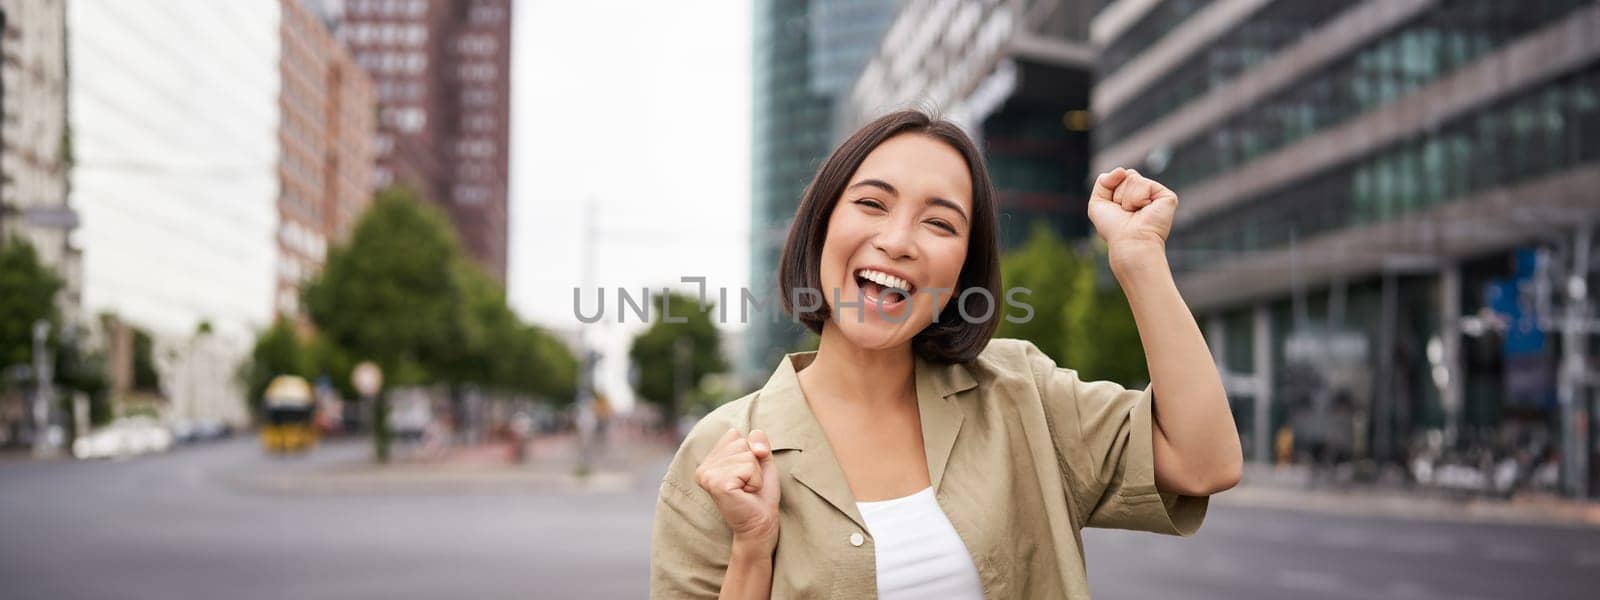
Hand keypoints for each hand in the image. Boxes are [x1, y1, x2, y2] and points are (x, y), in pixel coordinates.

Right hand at [694, 428, 780, 551]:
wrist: (761, 522)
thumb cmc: (760, 492)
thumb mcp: (761, 459)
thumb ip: (758, 440)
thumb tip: (755, 447)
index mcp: (709, 460)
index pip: (735, 435)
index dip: (750, 453)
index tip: (745, 475)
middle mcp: (703, 467)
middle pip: (741, 442)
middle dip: (753, 463)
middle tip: (747, 484)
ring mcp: (707, 474)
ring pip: (746, 454)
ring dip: (755, 474)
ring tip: (746, 490)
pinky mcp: (717, 483)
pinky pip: (748, 466)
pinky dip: (755, 481)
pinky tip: (745, 494)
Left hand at [1088, 167, 1178, 260]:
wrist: (1128, 242)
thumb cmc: (1113, 228)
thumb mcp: (1097, 203)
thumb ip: (1103, 181)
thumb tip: (1122, 170)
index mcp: (1133, 194)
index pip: (1120, 175)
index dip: (1112, 192)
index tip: (1117, 211)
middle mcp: (1147, 193)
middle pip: (1127, 174)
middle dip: (1119, 193)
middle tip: (1126, 212)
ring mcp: (1157, 194)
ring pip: (1133, 178)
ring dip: (1127, 198)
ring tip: (1134, 213)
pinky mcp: (1167, 196)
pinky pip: (1144, 183)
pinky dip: (1138, 198)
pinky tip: (1144, 210)